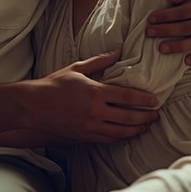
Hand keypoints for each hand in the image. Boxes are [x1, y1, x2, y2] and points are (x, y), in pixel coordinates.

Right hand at [22, 50, 158, 143]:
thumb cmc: (54, 84)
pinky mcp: (85, 137)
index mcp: (95, 92)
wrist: (34, 106)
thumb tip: (118, 51)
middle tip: (156, 114)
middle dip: (146, 116)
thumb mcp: (76, 68)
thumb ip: (99, 61)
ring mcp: (90, 126)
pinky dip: (122, 137)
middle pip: (128, 116)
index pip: (127, 96)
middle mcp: (95, 111)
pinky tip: (128, 133)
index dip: (143, 99)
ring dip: (137, 129)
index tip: (155, 100)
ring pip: (121, 132)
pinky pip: (109, 140)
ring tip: (146, 125)